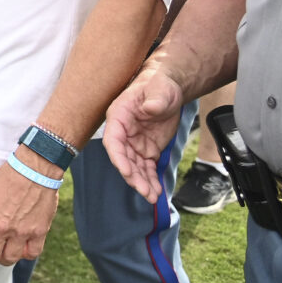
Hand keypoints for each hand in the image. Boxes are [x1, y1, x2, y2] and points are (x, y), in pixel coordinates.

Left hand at [0, 159, 58, 265]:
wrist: (33, 169)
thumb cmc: (6, 178)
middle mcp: (0, 227)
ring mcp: (20, 231)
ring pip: (9, 259)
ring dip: (3, 258)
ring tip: (2, 252)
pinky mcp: (38, 232)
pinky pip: (31, 254)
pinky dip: (25, 254)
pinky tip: (21, 248)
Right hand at [102, 70, 184, 202]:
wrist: (168, 89)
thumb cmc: (159, 85)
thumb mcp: (159, 89)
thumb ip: (155, 99)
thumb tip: (151, 108)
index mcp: (119, 117)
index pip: (113, 141)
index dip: (118, 158)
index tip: (127, 172)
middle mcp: (123, 133)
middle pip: (123, 159)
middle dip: (133, 177)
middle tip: (145, 191)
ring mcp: (134, 143)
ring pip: (135, 167)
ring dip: (142, 183)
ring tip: (153, 196)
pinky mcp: (147, 149)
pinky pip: (147, 168)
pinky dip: (151, 180)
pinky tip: (157, 191)